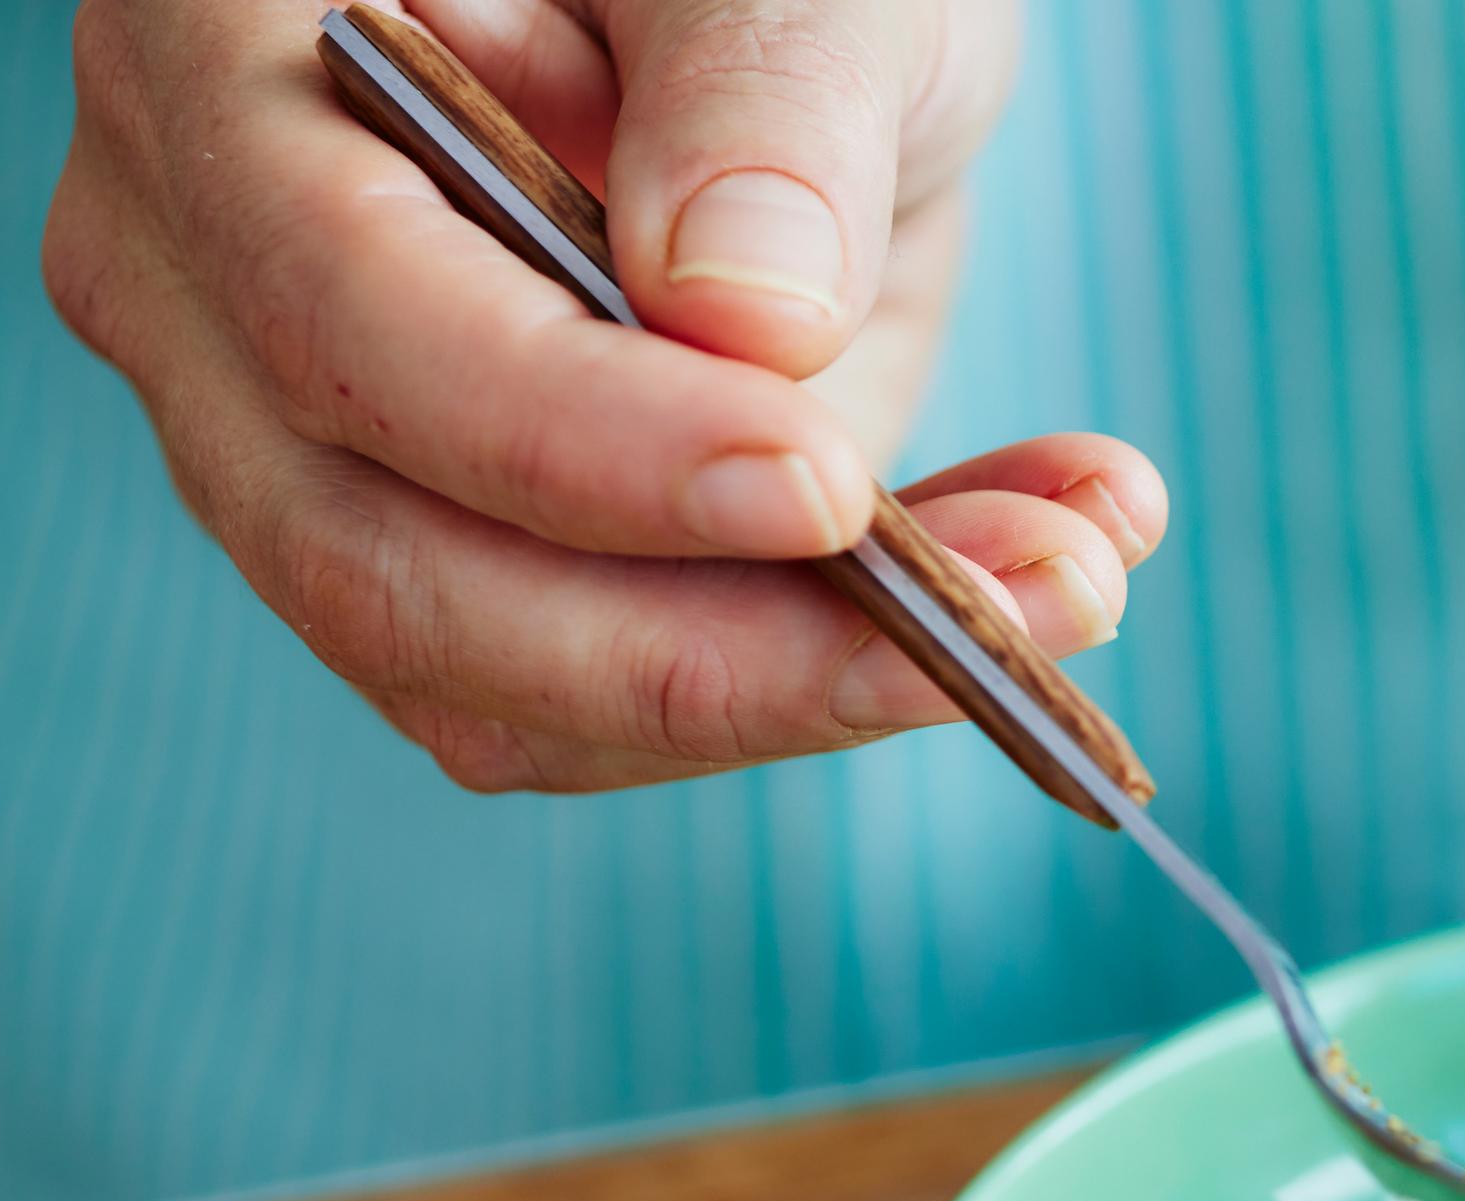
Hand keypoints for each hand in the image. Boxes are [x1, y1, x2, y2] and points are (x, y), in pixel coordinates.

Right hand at [44, 0, 1164, 792]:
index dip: (587, 445)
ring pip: (510, 689)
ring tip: (1080, 572)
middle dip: (730, 644)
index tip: (828, 487)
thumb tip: (747, 322)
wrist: (758, 15)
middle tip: (1025, 605)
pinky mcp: (474, 566)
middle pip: (398, 572)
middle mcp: (209, 290)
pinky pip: (625, 694)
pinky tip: (1049, 563)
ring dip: (817, 682)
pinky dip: (840, 670)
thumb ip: (756, 102)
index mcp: (224, 77)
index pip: (354, 324)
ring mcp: (312, 454)